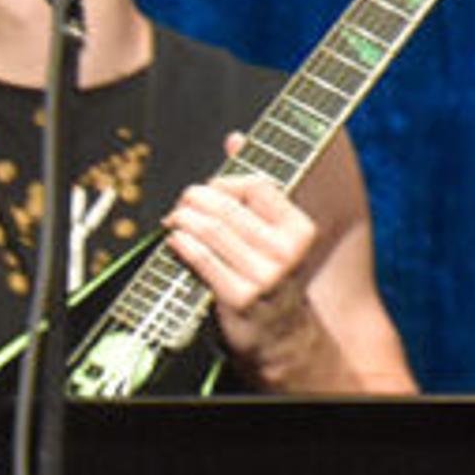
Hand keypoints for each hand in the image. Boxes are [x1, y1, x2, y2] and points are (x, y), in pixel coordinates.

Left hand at [161, 136, 327, 378]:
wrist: (282, 336)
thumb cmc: (271, 276)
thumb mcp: (273, 233)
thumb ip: (255, 187)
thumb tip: (234, 138)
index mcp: (299, 229)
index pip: (256, 185)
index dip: (225, 181)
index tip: (211, 189)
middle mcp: (285, 252)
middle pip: (227, 205)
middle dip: (195, 198)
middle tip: (184, 203)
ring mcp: (263, 276)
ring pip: (210, 228)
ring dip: (183, 218)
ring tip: (176, 220)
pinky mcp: (238, 297)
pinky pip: (200, 258)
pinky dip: (181, 243)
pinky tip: (175, 240)